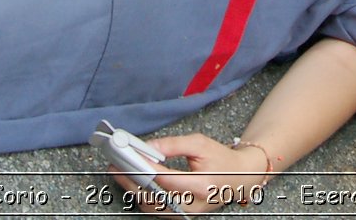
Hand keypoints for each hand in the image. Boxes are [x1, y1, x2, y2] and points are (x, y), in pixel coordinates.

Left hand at [110, 133, 268, 214]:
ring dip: (133, 189)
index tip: (128, 156)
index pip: (167, 179)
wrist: (238, 178)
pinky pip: (157, 210)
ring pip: (152, 207)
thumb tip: (148, 148)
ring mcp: (187, 214)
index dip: (145, 168)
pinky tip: (133, 183)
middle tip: (116, 165)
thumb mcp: (199, 144)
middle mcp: (194, 205)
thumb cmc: (221, 159)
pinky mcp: (182, 216)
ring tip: (120, 172)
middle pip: (155, 197)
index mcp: (202, 185)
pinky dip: (143, 197)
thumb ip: (173, 145)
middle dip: (132, 181)